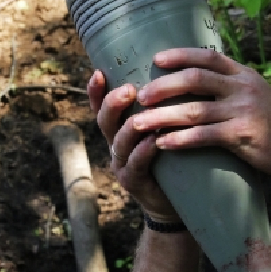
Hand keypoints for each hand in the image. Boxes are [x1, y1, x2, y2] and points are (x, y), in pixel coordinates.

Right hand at [88, 69, 178, 219]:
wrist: (174, 202)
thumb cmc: (171, 159)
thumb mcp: (160, 130)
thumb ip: (158, 107)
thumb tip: (172, 70)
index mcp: (118, 129)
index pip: (101, 106)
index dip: (96, 91)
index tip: (99, 72)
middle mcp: (115, 145)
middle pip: (105, 121)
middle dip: (113, 104)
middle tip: (128, 89)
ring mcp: (122, 165)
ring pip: (119, 142)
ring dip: (131, 126)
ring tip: (144, 113)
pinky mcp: (135, 183)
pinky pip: (136, 164)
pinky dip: (144, 151)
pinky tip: (154, 140)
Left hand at [126, 48, 270, 180]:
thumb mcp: (254, 92)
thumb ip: (228, 84)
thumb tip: (193, 77)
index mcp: (243, 74)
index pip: (208, 57)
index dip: (180, 55)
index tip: (156, 59)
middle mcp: (243, 88)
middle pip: (195, 79)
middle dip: (163, 86)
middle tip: (141, 95)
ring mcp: (244, 111)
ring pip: (194, 110)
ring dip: (162, 116)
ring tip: (139, 122)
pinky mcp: (243, 136)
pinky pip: (205, 136)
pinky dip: (180, 139)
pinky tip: (163, 143)